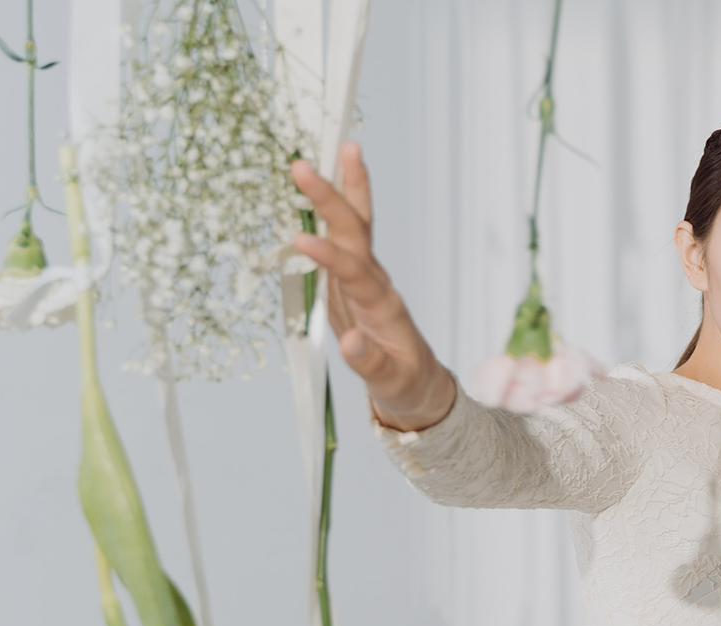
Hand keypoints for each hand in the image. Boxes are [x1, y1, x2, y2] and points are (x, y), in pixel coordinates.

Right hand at [290, 143, 456, 430]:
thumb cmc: (405, 384)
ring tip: (343, 146)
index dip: (330, 258)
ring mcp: (365, 277)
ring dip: (347, 189)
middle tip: (303, 166)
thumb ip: (369, 363)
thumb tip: (351, 342)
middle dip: (331, 200)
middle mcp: (376, 283)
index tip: (302, 242)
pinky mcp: (352, 279)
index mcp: (384, 307)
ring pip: (357, 226)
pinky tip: (325, 180)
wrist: (418, 384)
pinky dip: (336, 206)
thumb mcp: (391, 383)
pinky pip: (344, 236)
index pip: (355, 275)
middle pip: (356, 234)